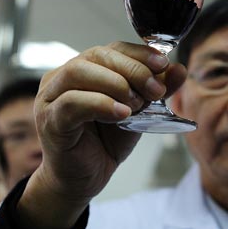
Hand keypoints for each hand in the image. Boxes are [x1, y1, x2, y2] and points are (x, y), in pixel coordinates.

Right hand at [19, 42, 186, 228]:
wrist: (83, 179)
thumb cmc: (104, 142)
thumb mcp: (139, 113)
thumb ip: (157, 91)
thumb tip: (179, 69)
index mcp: (85, 69)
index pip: (112, 48)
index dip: (139, 53)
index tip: (164, 64)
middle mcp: (62, 77)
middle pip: (96, 55)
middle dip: (133, 69)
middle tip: (155, 90)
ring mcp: (51, 97)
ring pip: (79, 72)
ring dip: (116, 84)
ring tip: (137, 104)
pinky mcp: (49, 120)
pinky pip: (71, 103)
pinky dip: (101, 104)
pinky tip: (122, 114)